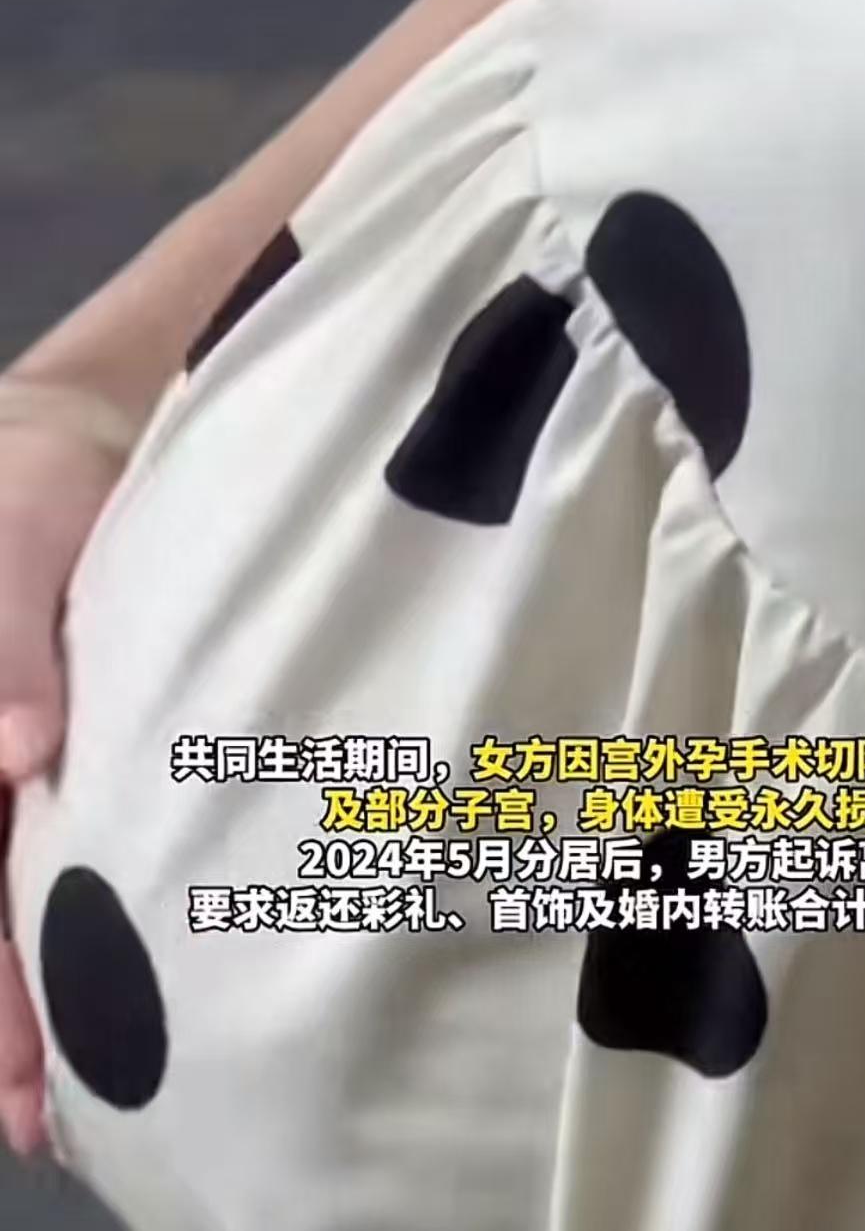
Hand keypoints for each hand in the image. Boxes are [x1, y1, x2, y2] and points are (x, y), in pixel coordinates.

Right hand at [0, 421, 122, 1156]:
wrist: (87, 440)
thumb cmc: (24, 488)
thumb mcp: (12, 543)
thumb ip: (6, 645)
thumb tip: (13, 754)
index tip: (11, 1076)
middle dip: (8, 1021)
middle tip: (45, 1123)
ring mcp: (40, 774)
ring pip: (32, 902)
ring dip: (50, 1002)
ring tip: (85, 1109)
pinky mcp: (105, 755)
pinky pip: (98, 850)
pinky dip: (110, 926)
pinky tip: (151, 995)